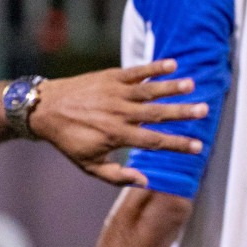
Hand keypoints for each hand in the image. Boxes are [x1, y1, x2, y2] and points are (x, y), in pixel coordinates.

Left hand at [28, 61, 208, 186]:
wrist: (43, 109)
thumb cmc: (68, 140)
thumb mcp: (88, 165)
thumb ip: (117, 176)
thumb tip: (145, 181)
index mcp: (116, 136)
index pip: (154, 141)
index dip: (177, 145)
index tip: (198, 147)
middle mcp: (119, 113)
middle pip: (156, 114)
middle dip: (182, 113)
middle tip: (204, 110)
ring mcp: (115, 93)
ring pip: (149, 91)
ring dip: (171, 88)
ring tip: (192, 85)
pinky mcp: (110, 77)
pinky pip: (136, 72)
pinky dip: (154, 68)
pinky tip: (172, 65)